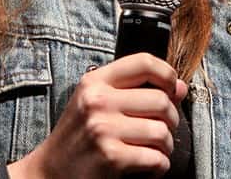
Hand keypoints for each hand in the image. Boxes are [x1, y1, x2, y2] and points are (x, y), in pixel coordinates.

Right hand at [7, 52, 187, 178]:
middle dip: (171, 119)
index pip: (143, 62)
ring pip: (162, 132)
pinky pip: (156, 159)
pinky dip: (159, 166)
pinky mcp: (111, 158)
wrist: (51, 171)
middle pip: (160, 100)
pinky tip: (148, 166)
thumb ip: (134, 90)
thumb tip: (179, 87)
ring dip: (165, 146)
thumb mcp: (97, 102)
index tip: (171, 89)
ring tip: (154, 149)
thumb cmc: (79, 134)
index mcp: (95, 81)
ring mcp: (104, 129)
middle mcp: (98, 101)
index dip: (166, 74)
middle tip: (162, 129)